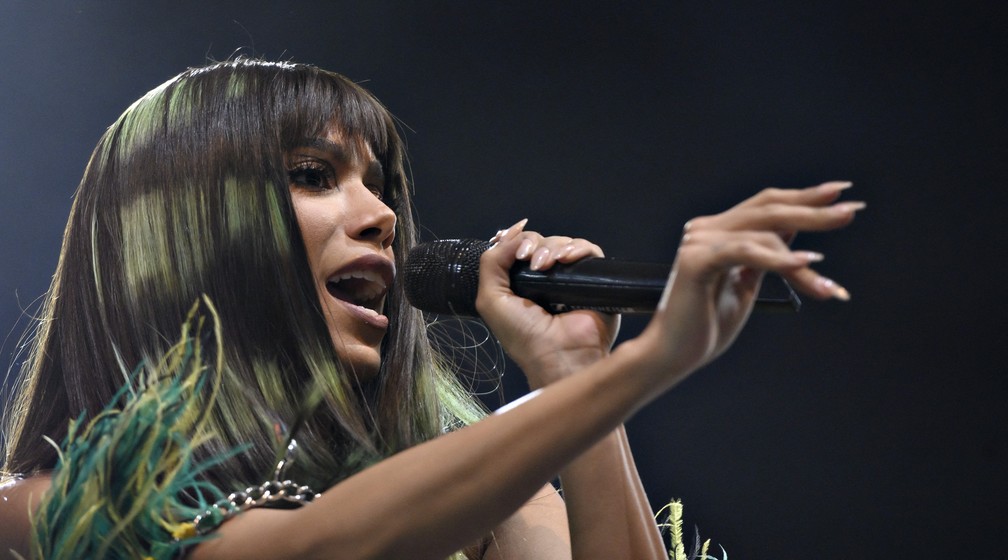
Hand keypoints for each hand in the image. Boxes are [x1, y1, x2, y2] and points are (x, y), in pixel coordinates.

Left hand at [476, 221, 620, 387]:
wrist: (558, 356)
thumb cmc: (523, 335)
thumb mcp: (491, 300)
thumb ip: (491, 263)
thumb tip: (512, 233)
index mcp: (522, 283)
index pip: (521, 246)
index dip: (517, 240)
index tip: (517, 250)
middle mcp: (547, 279)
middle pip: (542, 241)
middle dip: (534, 245)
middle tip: (533, 264)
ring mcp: (572, 279)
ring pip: (564, 243)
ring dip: (553, 248)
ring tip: (547, 267)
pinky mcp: (596, 280)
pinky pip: (589, 252)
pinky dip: (578, 249)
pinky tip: (568, 260)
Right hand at [636, 181, 863, 376]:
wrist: (672, 355)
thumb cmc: (706, 326)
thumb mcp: (745, 284)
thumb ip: (764, 258)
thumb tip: (795, 235)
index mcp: (718, 232)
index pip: (766, 204)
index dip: (803, 196)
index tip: (841, 193)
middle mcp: (707, 230)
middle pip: (768, 209)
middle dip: (812, 210)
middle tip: (850, 212)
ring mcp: (699, 242)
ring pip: (763, 233)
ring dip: (802, 256)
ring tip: (827, 276)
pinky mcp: (696, 261)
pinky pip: (745, 252)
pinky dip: (777, 258)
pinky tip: (805, 263)